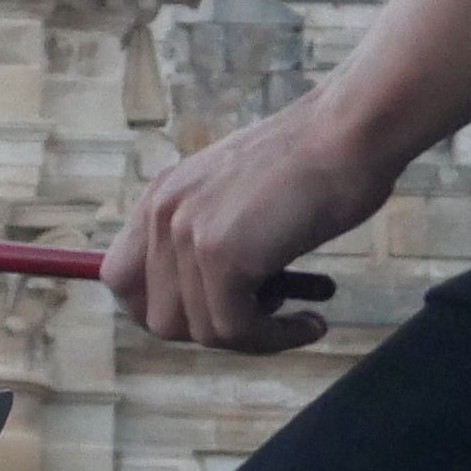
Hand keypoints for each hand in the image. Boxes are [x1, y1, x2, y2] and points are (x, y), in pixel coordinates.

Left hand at [103, 96, 401, 353]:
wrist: (351, 131)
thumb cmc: (315, 164)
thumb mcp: (237, 197)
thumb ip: (208, 237)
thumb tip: (203, 306)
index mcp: (161, 197)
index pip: (119, 279)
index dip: (158, 309)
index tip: (208, 316)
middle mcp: (164, 213)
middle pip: (157, 318)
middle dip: (210, 332)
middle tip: (260, 318)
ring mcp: (189, 233)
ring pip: (202, 332)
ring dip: (255, 339)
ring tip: (298, 318)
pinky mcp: (224, 255)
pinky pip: (237, 330)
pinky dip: (278, 339)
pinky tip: (312, 323)